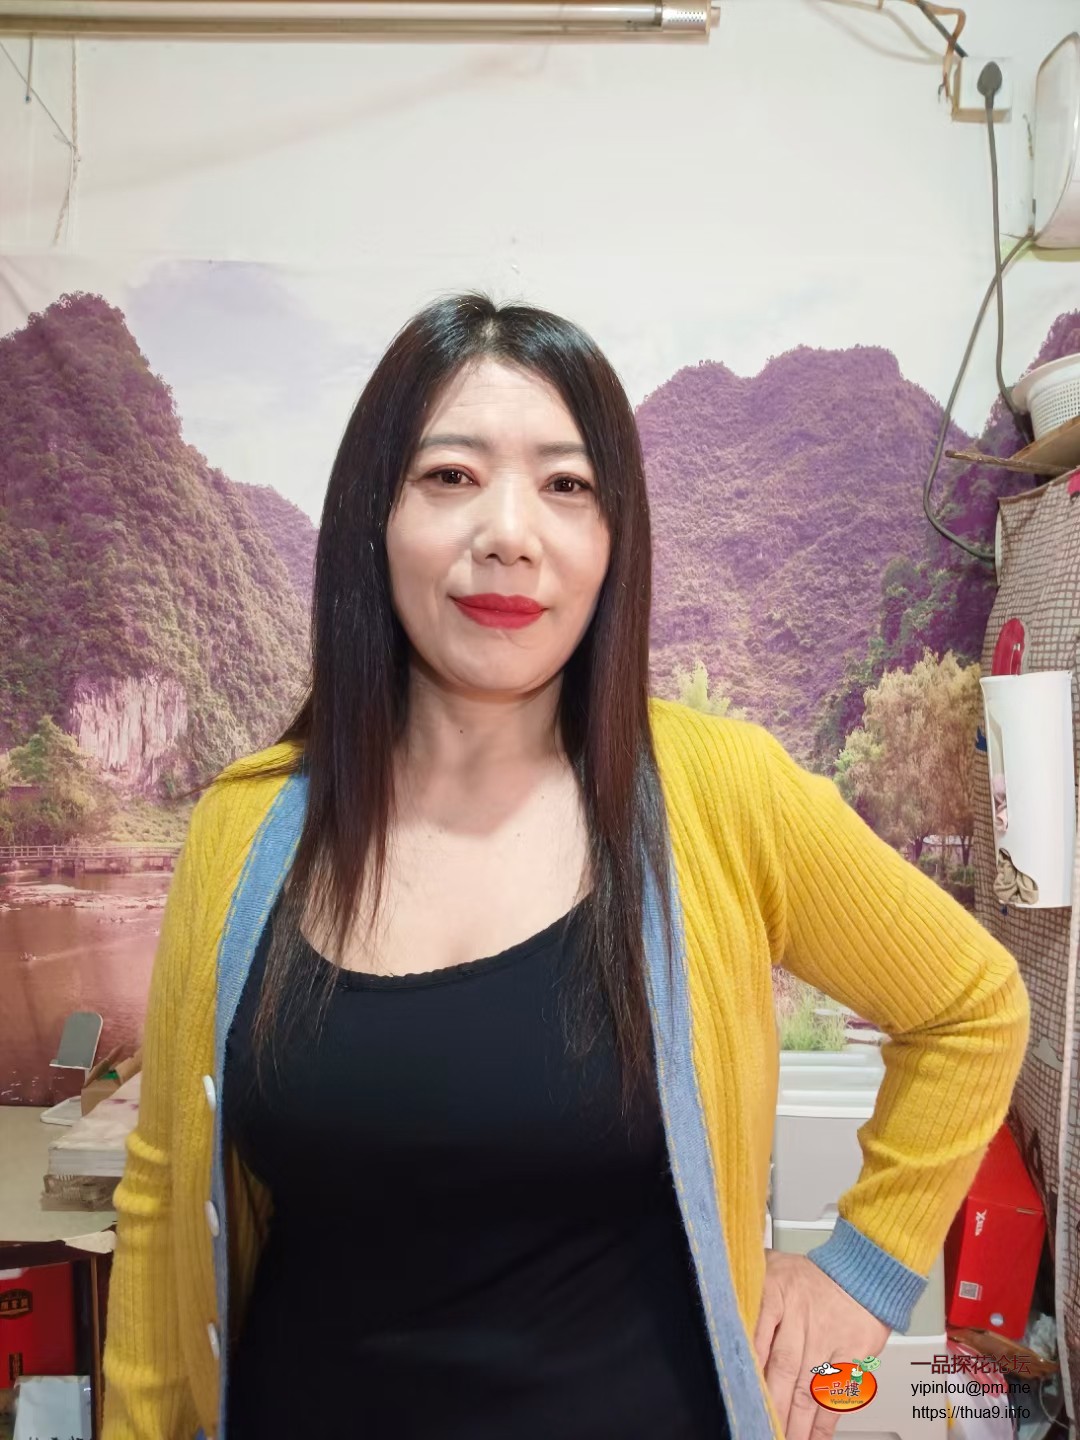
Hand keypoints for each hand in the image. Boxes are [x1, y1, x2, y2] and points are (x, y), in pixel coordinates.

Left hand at [753, 1250, 891, 1439]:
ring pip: (808, 1387)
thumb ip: (744, 1283)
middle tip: (758, 1427)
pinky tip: (813, 1437)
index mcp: (775, 1291)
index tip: (736, 1394)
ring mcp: (828, 1338)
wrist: (860, 1271)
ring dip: (796, 1421)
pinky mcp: (852, 1355)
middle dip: (771, 1405)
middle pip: (783, 1368)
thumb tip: (713, 1291)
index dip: (747, 1368)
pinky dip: (825, 1422)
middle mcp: (801, 1316)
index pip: (756, 1334)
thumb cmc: (807, 1276)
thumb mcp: (770, 1266)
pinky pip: (836, 1393)